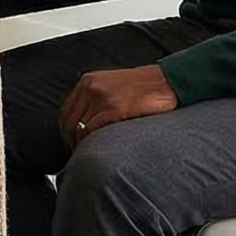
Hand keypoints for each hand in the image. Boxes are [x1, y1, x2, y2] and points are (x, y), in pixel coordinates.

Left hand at [59, 64, 178, 146]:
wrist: (169, 80)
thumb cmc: (146, 86)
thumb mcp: (114, 85)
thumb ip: (97, 99)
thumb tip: (86, 122)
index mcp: (88, 81)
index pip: (66, 110)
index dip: (66, 130)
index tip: (71, 142)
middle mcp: (91, 87)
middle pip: (69, 120)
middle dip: (71, 140)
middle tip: (78, 154)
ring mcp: (102, 97)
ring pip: (79, 127)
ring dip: (81, 144)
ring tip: (89, 155)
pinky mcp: (115, 108)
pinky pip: (93, 130)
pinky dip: (92, 142)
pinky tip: (99, 149)